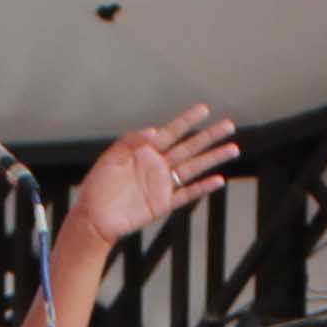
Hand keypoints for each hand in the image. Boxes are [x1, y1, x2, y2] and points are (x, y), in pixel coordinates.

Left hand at [66, 106, 237, 250]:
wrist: (93, 217)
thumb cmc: (97, 187)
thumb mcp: (110, 159)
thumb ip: (130, 142)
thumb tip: (154, 131)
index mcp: (144, 151)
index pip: (171, 132)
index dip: (187, 121)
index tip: (204, 109)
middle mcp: (157, 166)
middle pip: (189, 148)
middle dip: (209, 136)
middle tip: (229, 125)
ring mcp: (162, 185)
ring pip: (194, 168)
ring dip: (213, 159)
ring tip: (233, 149)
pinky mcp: (163, 204)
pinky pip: (187, 194)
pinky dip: (202, 188)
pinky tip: (218, 180)